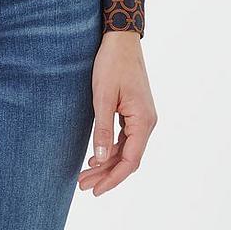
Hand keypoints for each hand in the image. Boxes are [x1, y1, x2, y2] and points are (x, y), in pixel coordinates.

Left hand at [77, 30, 157, 195]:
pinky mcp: (135, 111)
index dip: (113, 178)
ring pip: (126, 149)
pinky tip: (96, 155)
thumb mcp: (103, 96)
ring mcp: (142, 117)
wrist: (121, 39)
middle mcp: (147, 122)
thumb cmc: (112, 63)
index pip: (130, 161)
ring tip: (85, 174)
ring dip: (106, 162)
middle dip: (106, 173)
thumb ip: (103, 129)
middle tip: (83, 185)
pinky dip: (111, 148)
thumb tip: (100, 158)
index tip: (95, 190)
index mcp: (143, 121)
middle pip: (128, 158)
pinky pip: (125, 138)